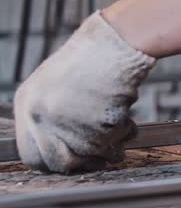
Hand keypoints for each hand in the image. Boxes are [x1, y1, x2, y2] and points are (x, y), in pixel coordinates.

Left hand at [14, 11, 155, 172]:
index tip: (74, 161)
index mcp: (27, 104)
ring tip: (118, 128)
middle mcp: (42, 115)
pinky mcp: (95, 123)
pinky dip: (124, 134)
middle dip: (85, 163)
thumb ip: (49, 118)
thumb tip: (58, 152)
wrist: (116, 43)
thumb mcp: (55, 86)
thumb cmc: (92, 61)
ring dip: (109, 146)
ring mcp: (68, 121)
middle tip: (100, 158)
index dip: (55, 162)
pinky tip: (125, 117)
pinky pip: (112, 144)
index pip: (32, 155)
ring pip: (90, 156)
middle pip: (60, 163)